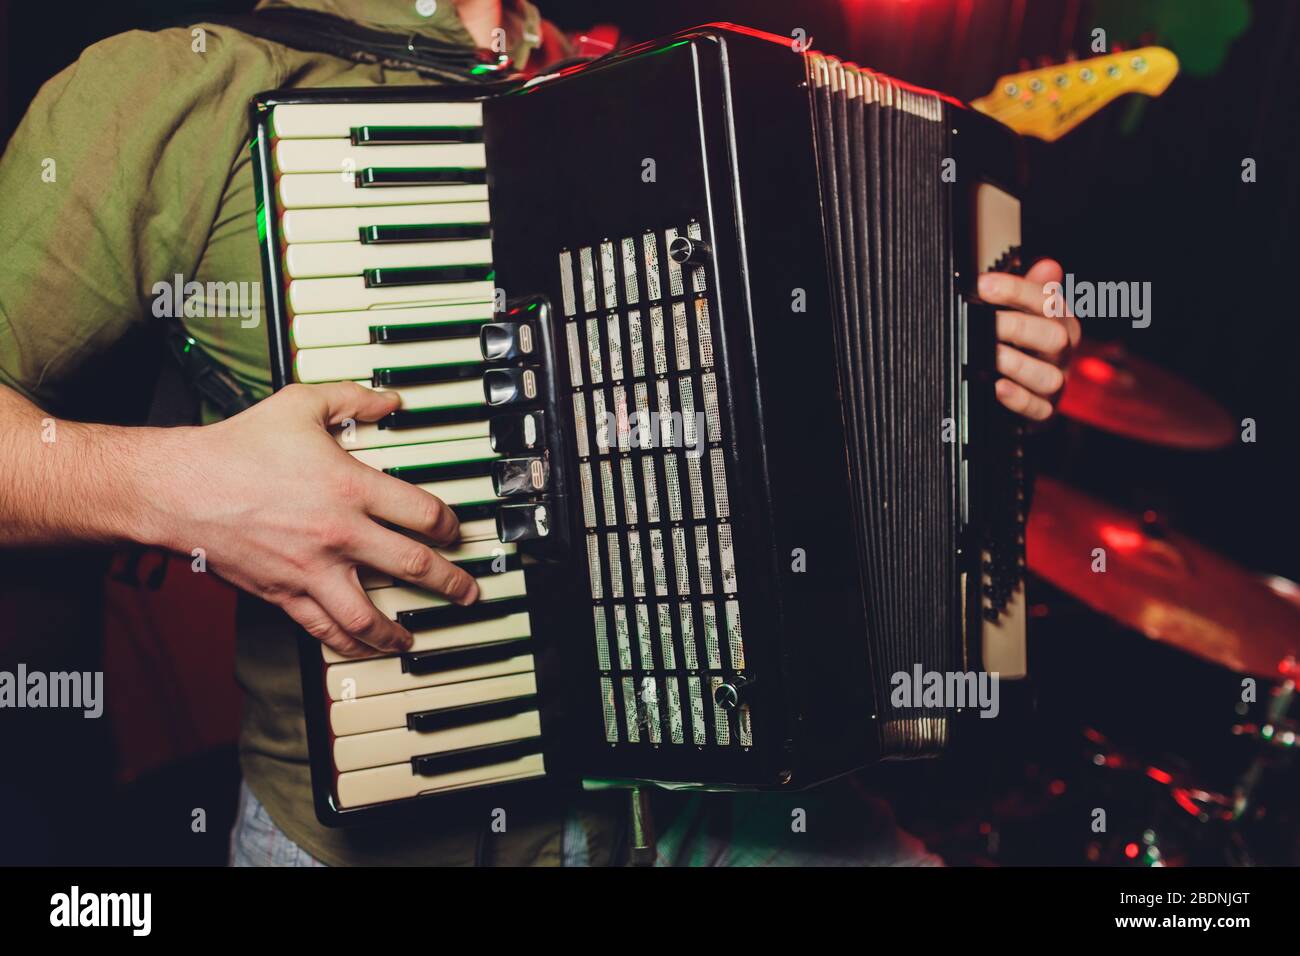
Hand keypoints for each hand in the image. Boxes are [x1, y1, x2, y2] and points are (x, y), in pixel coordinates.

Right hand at [156, 382, 477, 657]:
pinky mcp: (283, 592)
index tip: (456, 532)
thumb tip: (390, 400)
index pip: (423, 513)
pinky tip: (364, 647)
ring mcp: (312, 569)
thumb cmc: (237, 447)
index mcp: (350, 488)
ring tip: (417, 636)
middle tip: (468, 592)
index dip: (450, 525)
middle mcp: (339, 534)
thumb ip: (352, 399)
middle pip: (413, 567)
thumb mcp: (300, 404)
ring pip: (370, 615)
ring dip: (401, 630)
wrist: (179, 488)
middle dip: (450, 583)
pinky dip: (349, 643)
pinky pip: (324, 629)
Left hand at [978, 258, 1080, 421]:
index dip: (1016, 290)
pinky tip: (999, 388)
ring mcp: (1056, 382)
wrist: (1034, 389)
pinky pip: (1037, 409)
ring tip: (992, 356)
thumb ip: (1032, 290)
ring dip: (1018, 365)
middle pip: (1054, 338)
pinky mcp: (1045, 411)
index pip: (1047, 301)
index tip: (984, 284)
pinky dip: (1018, 399)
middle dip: (1018, 328)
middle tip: (987, 323)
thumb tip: (1047, 266)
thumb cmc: (1028, 343)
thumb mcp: (1030, 313)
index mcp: (1061, 321)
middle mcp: (1063, 351)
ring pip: (1048, 376)